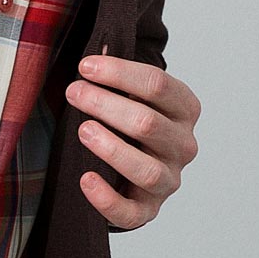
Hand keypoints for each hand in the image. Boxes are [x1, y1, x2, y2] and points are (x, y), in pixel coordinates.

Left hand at [64, 51, 200, 229]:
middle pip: (148, 123)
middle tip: (74, 93)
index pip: (158, 85)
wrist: (134, 172)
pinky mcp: (148, 211)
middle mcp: (184, 145)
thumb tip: (99, 45)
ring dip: (112, 148)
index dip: (119, 73)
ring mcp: (169, 180)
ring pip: (146, 169)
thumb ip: (117, 77)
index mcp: (185, 110)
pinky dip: (106, 198)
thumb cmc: (130, 126)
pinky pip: (130, 212)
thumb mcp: (130, 96)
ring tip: (83, 131)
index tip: (84, 66)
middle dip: (106, 104)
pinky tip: (85, 179)